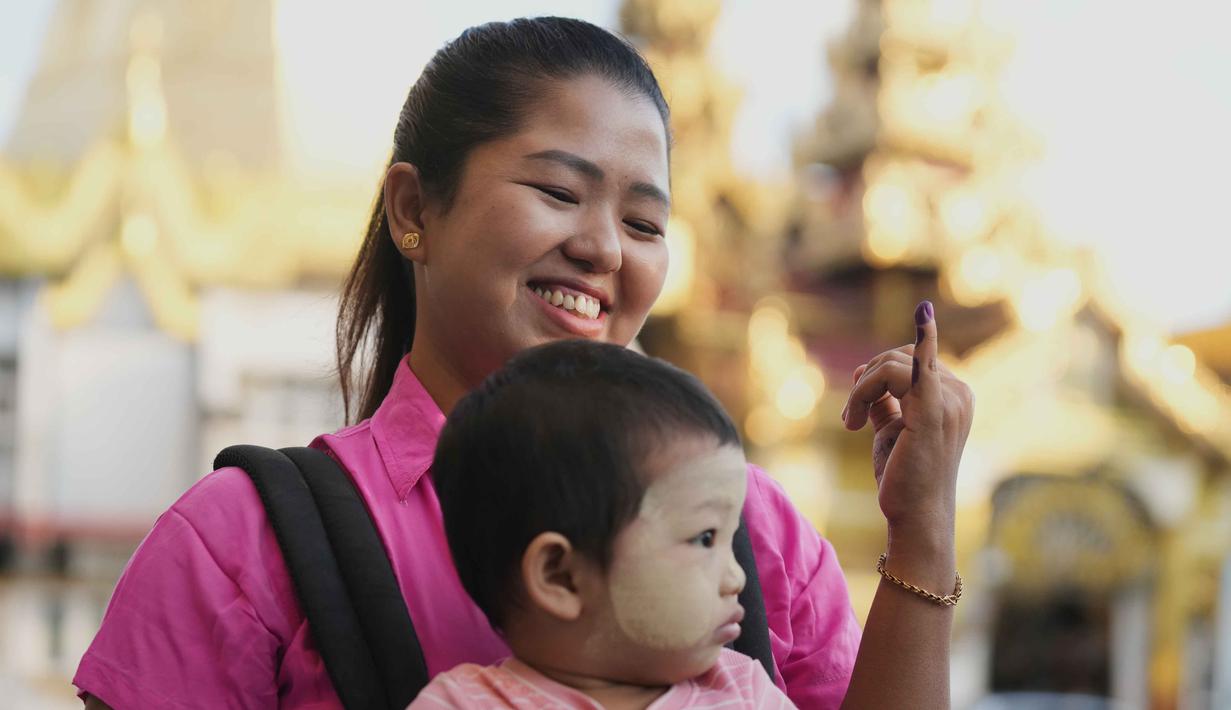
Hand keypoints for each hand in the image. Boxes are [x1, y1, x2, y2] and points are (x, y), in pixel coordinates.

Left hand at [840, 301, 973, 534]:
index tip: (856, 404)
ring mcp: (950, 401)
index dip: (877, 373)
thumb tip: (862, 370)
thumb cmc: (905, 478)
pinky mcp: (933, 411)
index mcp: (954, 396)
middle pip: (899, 355)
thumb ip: (883, 401)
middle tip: (850, 418)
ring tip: (851, 421)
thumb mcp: (892, 430)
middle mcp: (958, 394)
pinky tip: (897, 338)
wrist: (916, 517)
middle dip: (866, 380)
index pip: (912, 358)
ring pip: (890, 364)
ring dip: (860, 391)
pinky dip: (898, 353)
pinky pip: (913, 366)